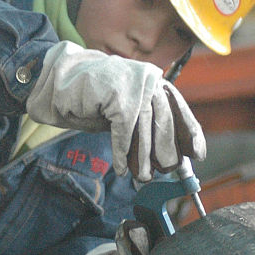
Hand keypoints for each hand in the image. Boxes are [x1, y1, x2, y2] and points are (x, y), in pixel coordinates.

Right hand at [26, 41, 205, 181]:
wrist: (57, 79)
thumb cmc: (93, 99)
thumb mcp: (125, 113)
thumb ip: (146, 126)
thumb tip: (169, 156)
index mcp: (153, 80)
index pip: (178, 107)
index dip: (189, 132)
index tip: (197, 153)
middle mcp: (147, 78)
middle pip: (164, 120)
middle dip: (165, 150)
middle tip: (166, 170)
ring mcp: (132, 84)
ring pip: (145, 127)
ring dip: (144, 156)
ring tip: (144, 176)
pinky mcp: (116, 93)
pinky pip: (124, 130)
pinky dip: (122, 152)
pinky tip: (122, 167)